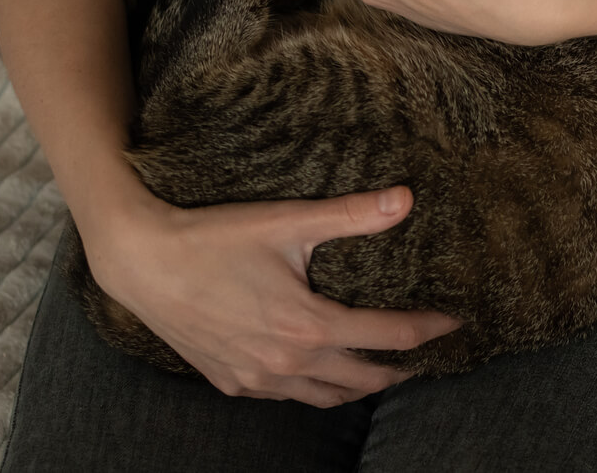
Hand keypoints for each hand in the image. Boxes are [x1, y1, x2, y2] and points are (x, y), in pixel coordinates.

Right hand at [86, 181, 460, 406]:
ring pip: (326, 398)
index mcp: (310, 326)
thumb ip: (351, 215)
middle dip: (401, 369)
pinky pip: (286, 397)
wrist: (141, 262)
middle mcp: (287, 363)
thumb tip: (406, 199)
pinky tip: (317, 373)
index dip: (428, 330)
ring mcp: (257, 379)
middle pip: (364, 379)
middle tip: (425, 355)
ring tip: (382, 371)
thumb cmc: (214, 237)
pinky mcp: (231, 382)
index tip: (455, 322)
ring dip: (359, 386)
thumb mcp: (288, 221)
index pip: (389, 336)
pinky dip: (314, 389)